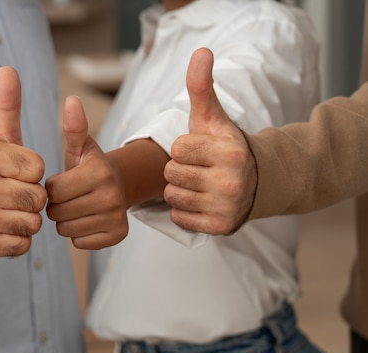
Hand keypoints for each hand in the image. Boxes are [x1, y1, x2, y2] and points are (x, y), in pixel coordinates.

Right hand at [0, 66, 46, 256]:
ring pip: (33, 222)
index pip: (39, 168)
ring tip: (10, 210)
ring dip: (28, 218)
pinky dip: (19, 239)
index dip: (34, 172)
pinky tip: (5, 226)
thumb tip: (8, 69)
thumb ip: (8, 104)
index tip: (18, 171)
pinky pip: (23, 244)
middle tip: (15, 193)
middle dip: (33, 197)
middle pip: (38, 198)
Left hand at [45, 95, 127, 248]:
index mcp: (99, 174)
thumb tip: (72, 99)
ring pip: (65, 229)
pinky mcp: (117, 236)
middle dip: (56, 205)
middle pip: (58, 213)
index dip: (51, 187)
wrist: (121, 186)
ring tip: (76, 206)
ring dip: (64, 220)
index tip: (61, 181)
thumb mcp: (81, 146)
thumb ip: (73, 127)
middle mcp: (111, 197)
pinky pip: (78, 242)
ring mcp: (116, 218)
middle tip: (68, 196)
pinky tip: (86, 219)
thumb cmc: (91, 166)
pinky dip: (77, 234)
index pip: (53, 191)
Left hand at [163, 47, 256, 234]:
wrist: (255, 182)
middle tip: (199, 168)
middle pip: (171, 172)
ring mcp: (226, 206)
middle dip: (179, 169)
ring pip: (172, 195)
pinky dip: (184, 211)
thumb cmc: (222, 147)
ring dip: (179, 190)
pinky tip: (200, 201)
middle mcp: (231, 180)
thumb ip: (201, 87)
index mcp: (229, 151)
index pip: (177, 148)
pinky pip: (178, 217)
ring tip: (199, 184)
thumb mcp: (212, 117)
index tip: (200, 150)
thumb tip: (201, 51)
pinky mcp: (219, 226)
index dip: (183, 148)